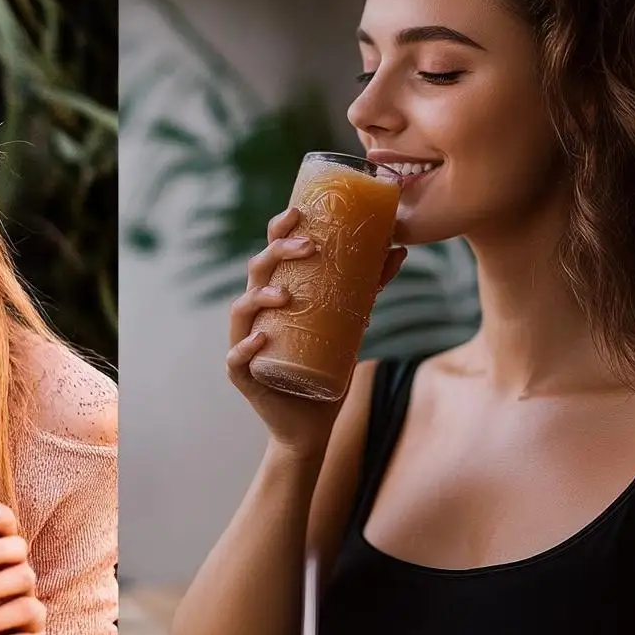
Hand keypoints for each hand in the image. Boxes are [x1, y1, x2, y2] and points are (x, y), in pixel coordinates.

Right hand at [226, 212, 408, 447]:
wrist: (314, 423)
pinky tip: (260, 340)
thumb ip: (369, 288)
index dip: (279, 230)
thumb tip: (398, 250)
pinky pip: (236, 357)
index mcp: (277, 294)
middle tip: (308, 246)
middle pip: (257, 272)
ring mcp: (246, 343)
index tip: (297, 211)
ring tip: (285, 294)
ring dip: (260, 297)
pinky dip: (246, 346)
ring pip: (241, 310)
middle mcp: (257, 314)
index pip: (272, 253)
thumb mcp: (351, 322)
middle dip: (277, 253)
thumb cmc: (328, 365)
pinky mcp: (243, 375)